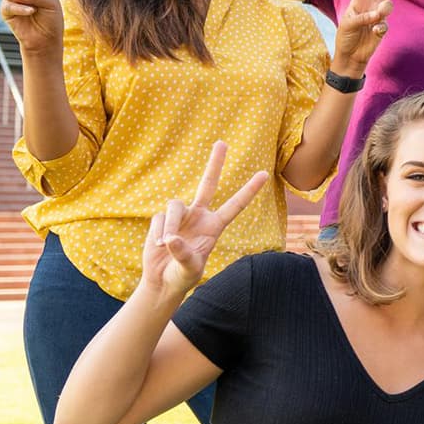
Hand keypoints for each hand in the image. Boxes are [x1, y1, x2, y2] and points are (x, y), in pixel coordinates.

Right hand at [139, 141, 269, 297]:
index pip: (235, 205)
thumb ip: (183, 254)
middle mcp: (199, 216)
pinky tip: (158, 246)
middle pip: (208, 184)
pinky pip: (159, 219)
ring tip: (166, 245)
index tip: (265, 174)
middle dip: (214, 164)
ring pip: (175, 206)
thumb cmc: (183, 276)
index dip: (249, 190)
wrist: (162, 281)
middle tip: (222, 142)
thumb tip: (172, 237)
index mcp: (215, 226)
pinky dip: (158, 233)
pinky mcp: (161, 219)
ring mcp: (181, 216)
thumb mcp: (189, 269)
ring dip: (170, 225)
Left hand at [330, 0, 405, 75]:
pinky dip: (379, 28)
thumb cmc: (345, 37)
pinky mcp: (383, 28)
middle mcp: (370, 6)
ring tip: (377, 17)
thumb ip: (363, 17)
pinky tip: (374, 32)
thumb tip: (379, 15)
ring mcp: (378, 17)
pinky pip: (385, 24)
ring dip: (383, 10)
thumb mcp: (348, 24)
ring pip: (388, 6)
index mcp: (358, 2)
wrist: (351, 56)